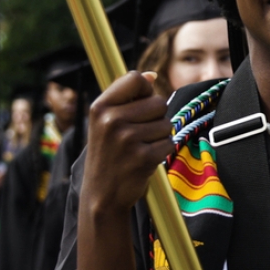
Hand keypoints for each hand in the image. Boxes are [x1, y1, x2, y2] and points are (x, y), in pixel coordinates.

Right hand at [79, 71, 171, 215]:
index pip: (135, 78)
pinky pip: (169, 144)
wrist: (101, 195)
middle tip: (138, 135)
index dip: (146, 89)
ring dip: (159, 137)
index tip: (141, 104)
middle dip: (156, 118)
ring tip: (140, 148)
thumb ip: (128, 96)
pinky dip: (162, 152)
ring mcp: (127, 139)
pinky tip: (145, 160)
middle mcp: (111, 120)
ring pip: (166, 124)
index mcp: (100, 107)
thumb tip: (152, 74)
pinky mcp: (142, 157)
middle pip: (158, 102)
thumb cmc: (108, 154)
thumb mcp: (106, 122)